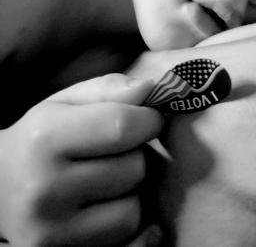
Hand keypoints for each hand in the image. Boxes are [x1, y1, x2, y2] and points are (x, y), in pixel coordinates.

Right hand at [0, 74, 162, 246]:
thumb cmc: (41, 137)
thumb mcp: (66, 102)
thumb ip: (108, 89)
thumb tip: (150, 88)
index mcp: (44, 139)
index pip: (122, 126)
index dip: (148, 119)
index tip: (147, 118)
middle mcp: (43, 189)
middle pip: (134, 168)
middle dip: (134, 155)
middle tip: (111, 153)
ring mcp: (50, 232)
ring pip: (133, 208)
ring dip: (129, 192)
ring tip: (104, 181)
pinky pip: (126, 241)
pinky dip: (125, 222)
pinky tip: (107, 207)